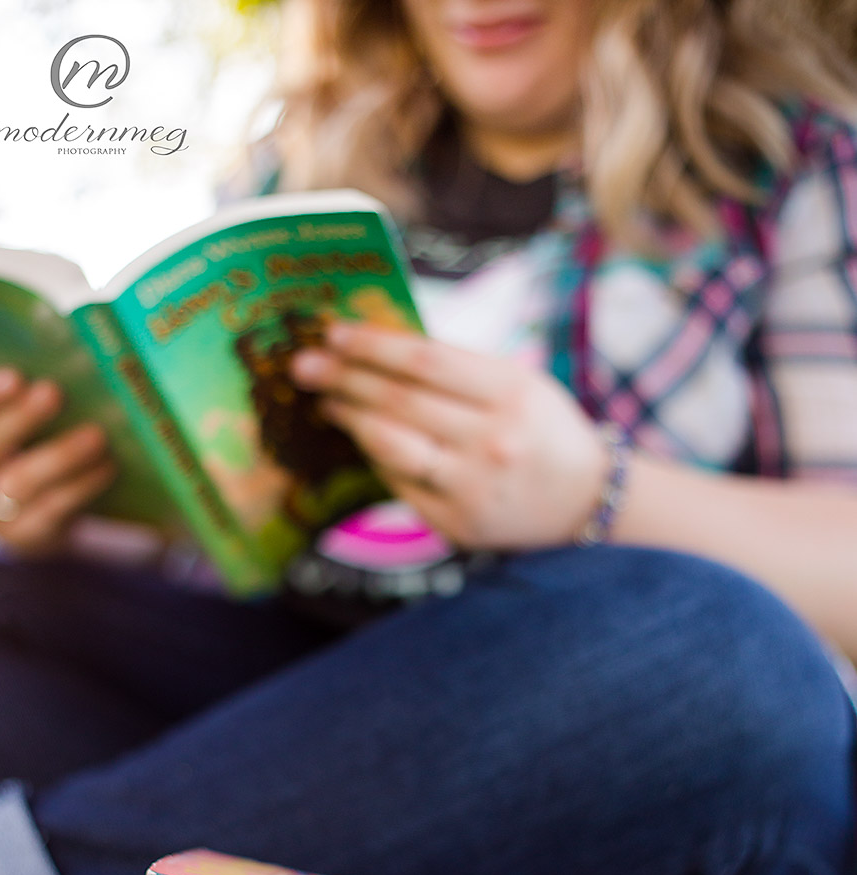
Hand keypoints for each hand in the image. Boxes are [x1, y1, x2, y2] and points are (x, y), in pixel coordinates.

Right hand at [0, 368, 115, 554]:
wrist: (10, 521)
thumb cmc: (11, 456)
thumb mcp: (3, 430)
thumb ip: (16, 404)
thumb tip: (69, 366)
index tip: (16, 376)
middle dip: (18, 420)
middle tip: (54, 392)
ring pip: (19, 484)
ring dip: (60, 456)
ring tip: (96, 434)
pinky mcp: (23, 537)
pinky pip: (51, 510)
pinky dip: (81, 486)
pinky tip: (106, 465)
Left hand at [289, 322, 607, 550]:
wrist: (586, 501)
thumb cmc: (542, 430)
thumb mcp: (518, 384)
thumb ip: (457, 369)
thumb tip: (378, 347)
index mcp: (510, 392)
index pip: (424, 361)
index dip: (372, 345)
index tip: (333, 333)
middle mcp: (491, 440)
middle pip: (399, 401)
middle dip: (344, 379)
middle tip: (305, 365)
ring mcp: (472, 487)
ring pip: (391, 445)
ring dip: (351, 420)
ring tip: (326, 402)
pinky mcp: (458, 524)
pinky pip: (400, 484)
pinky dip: (377, 458)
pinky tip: (363, 439)